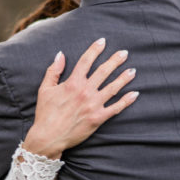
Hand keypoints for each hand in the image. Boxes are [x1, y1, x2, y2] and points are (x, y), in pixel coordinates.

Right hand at [22, 38, 139, 159]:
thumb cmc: (45, 113)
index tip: (102, 41)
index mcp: (72, 82)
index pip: (86, 61)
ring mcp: (93, 105)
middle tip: (124, 53)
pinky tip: (135, 94)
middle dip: (115, 61)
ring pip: (113, 88)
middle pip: (103, 71)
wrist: (49, 137)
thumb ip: (53, 70)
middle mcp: (85, 91)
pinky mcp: (98, 118)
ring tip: (133, 70)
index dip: (95, 49)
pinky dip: (126, 101)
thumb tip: (60, 54)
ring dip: (124, 78)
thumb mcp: (45, 89)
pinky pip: (116, 108)